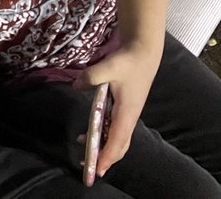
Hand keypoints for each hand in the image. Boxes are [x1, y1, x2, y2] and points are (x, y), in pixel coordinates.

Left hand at [73, 43, 160, 178]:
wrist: (143, 52)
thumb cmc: (128, 61)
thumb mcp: (109, 67)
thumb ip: (92, 76)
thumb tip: (76, 86)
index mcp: (126, 113)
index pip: (116, 141)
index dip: (106, 156)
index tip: (96, 169)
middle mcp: (128, 117)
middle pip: (118, 145)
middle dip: (104, 157)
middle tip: (87, 164)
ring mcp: (128, 113)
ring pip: (118, 138)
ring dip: (104, 146)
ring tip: (84, 147)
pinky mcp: (125, 107)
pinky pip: (115, 128)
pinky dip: (105, 134)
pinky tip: (92, 129)